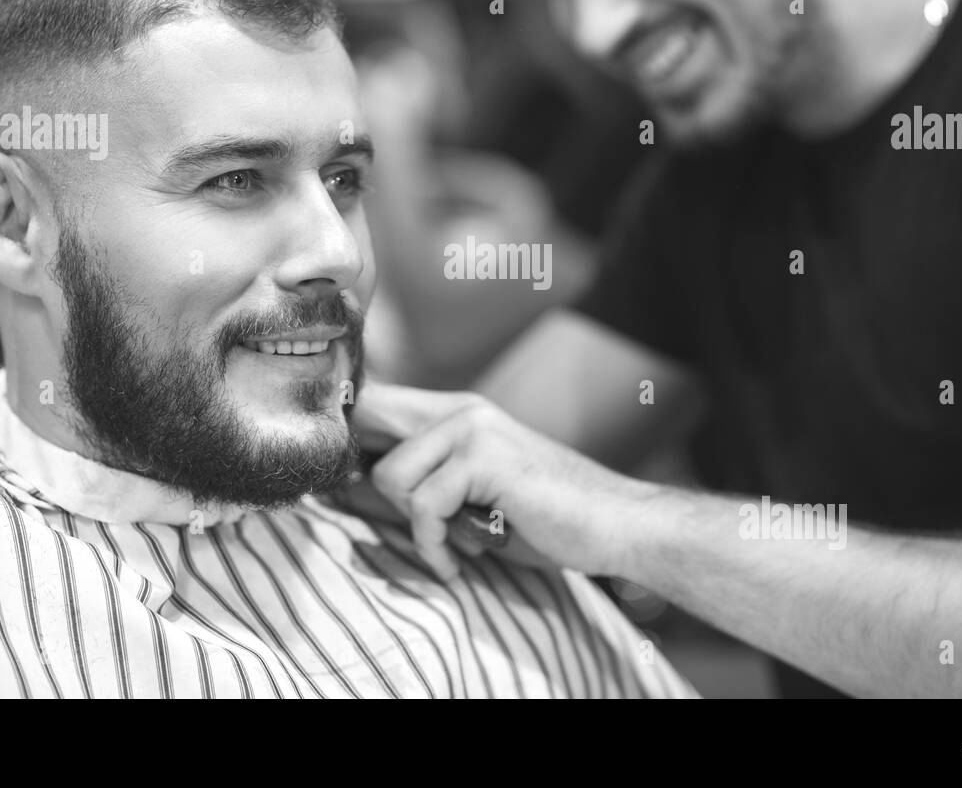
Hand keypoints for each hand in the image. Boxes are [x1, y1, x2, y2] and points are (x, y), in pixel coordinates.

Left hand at [355, 382, 653, 580]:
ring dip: (418, 526)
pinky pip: (424, 509)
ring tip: (456, 544)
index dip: (349, 433)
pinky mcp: (484, 458)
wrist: (615, 524)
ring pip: (392, 478)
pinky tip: (462, 560)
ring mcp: (473, 428)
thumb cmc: (548, 517)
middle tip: (419, 526)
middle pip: (370, 429)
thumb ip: (426, 479)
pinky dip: (437, 548)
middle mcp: (462, 410)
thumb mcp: (475, 493)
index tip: (346, 478)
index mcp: (459, 412)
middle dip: (375, 486)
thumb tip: (353, 483)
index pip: (377, 402)